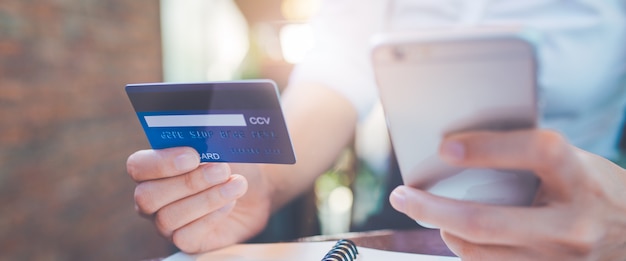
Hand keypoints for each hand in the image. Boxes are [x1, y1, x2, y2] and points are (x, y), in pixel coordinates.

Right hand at [126, 147, 272, 252]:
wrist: (255, 190)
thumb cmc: (232, 163)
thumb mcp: (223, 147)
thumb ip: (208, 142)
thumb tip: (206, 141)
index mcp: (153, 168)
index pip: (138, 166)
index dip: (161, 163)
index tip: (193, 156)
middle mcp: (153, 197)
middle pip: (148, 197)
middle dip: (188, 182)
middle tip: (222, 171)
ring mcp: (166, 222)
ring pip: (168, 218)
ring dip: (207, 199)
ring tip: (236, 185)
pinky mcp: (185, 241)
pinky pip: (185, 237)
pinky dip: (211, 218)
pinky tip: (230, 203)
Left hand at [389, 129, 625, 259]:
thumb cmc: (597, 190)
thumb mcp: (577, 161)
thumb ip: (530, 156)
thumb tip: (462, 147)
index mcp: (582, 177)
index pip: (538, 152)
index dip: (489, 148)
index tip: (444, 147)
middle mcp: (572, 224)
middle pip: (487, 220)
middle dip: (431, 209)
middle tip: (400, 196)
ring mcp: (560, 259)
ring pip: (479, 250)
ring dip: (441, 229)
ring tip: (422, 209)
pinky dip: (464, 247)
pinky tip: (452, 230)